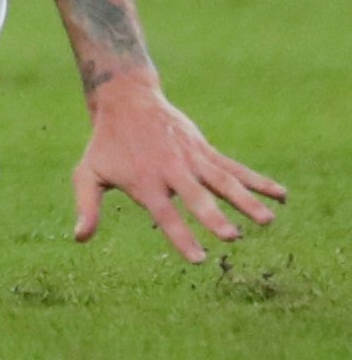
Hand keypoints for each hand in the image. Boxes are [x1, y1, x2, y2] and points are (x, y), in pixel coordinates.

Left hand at [72, 78, 283, 264]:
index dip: (181, 236)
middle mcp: (170, 170)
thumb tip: (79, 238)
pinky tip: (281, 195)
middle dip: (214, 216)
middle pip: (196, 196)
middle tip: (233, 237)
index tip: (198, 259)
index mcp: (144, 181)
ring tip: (269, 220)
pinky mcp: (204, 149)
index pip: (165, 214)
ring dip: (246, 200)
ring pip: (223, 181)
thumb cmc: (106, 144)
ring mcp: (191, 158)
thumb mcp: (88, 172)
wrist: (126, 100)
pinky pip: (234, 167)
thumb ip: (87, 206)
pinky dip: (258, 181)